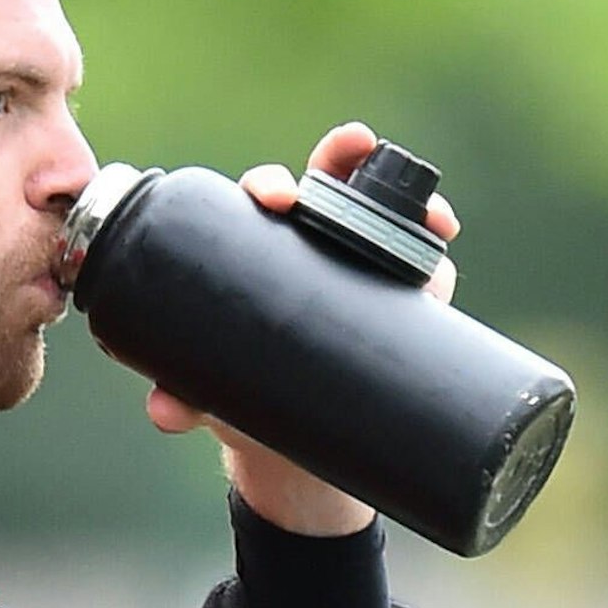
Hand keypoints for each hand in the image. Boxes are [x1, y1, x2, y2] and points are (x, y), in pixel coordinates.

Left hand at [145, 121, 462, 536]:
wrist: (295, 444)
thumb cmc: (240, 397)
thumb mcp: (213, 394)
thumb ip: (186, 397)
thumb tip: (164, 412)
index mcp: (251, 249)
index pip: (257, 199)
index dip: (265, 186)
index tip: (273, 196)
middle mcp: (304, 243)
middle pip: (320, 186)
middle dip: (335, 163)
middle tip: (348, 171)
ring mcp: (354, 261)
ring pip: (376, 208)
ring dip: (399, 190)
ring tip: (422, 209)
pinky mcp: (396, 289)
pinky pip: (417, 251)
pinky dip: (431, 229)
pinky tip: (443, 226)